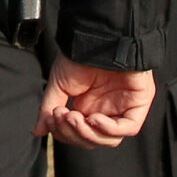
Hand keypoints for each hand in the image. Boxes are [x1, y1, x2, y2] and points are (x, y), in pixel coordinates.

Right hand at [38, 57, 153, 148]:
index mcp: (89, 107)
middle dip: (73, 133)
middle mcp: (106, 110)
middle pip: (92, 140)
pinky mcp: (138, 104)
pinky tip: (93, 118)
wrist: (97, 36)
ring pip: (109, 139)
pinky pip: (128, 128)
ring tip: (74, 117)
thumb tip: (37, 131)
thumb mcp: (60, 84)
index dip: (64, 132)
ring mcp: (123, 108)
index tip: (52, 117)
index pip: (78, 134)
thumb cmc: (80, 55)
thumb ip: (49, 108)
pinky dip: (109, 129)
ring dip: (88, 133)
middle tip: (62, 116)